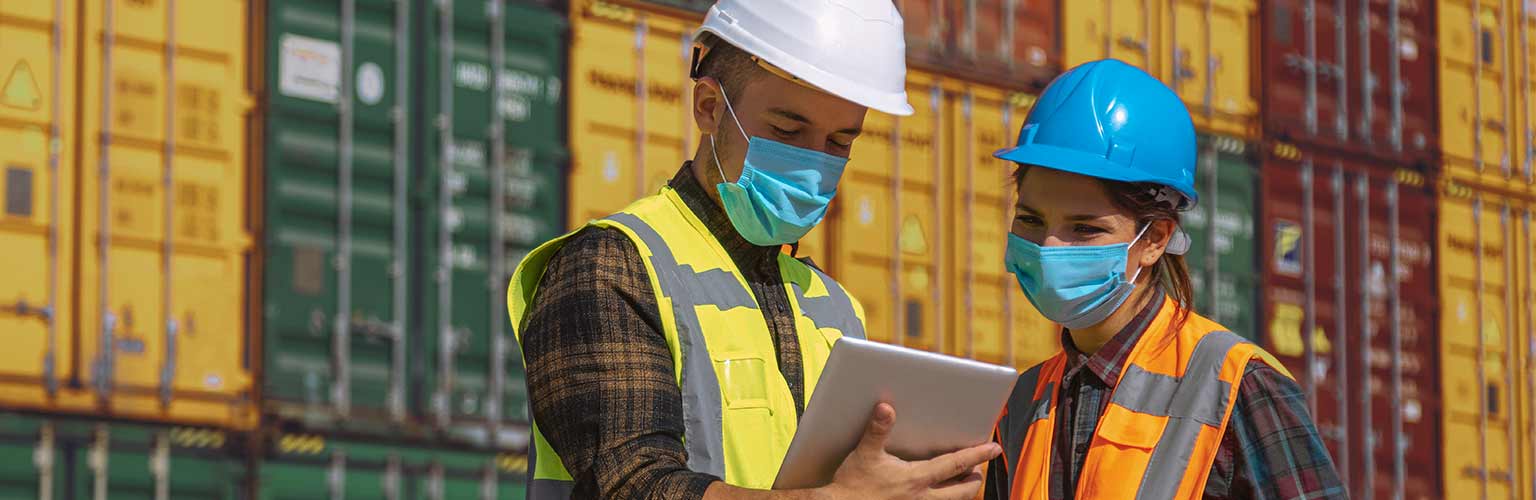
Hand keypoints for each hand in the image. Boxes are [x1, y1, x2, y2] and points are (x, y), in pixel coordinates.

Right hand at [816, 403, 1000, 499]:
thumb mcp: (865, 453)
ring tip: (963, 481)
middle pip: (963, 491)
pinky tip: (936, 492)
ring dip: (961, 491)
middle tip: (979, 468)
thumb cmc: (852, 484)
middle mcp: (922, 498)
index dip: (977, 455)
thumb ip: (877, 430)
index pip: (955, 465)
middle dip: (975, 478)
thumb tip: (886, 407)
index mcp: (916, 479)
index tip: (994, 448)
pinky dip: (943, 498)